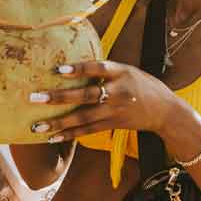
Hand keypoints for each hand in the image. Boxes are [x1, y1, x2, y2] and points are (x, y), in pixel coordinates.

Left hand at [28, 60, 186, 141]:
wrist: (164, 110)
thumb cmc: (142, 85)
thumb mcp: (128, 70)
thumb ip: (105, 70)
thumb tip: (75, 64)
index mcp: (122, 73)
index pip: (98, 68)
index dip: (79, 69)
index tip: (58, 69)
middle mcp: (118, 92)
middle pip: (86, 95)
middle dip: (59, 97)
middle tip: (35, 98)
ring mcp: (115, 111)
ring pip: (83, 117)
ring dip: (58, 122)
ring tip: (36, 125)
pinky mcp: (112, 124)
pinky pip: (88, 131)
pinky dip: (69, 134)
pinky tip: (52, 137)